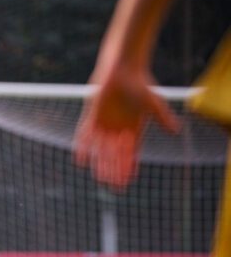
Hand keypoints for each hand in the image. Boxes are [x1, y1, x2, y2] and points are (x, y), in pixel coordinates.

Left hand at [73, 65, 178, 189]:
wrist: (121, 70)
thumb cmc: (140, 85)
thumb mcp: (154, 104)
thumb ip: (163, 118)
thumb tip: (177, 131)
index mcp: (133, 129)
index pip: (130, 153)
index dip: (128, 167)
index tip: (127, 181)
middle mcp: (117, 129)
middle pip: (115, 155)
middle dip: (114, 170)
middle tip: (113, 186)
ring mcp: (103, 124)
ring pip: (100, 149)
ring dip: (100, 164)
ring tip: (100, 178)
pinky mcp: (91, 117)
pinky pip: (85, 136)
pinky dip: (83, 148)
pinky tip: (80, 160)